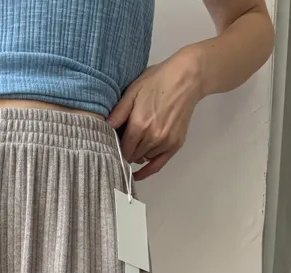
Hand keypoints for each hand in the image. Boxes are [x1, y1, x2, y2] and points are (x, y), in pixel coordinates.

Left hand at [107, 48, 202, 180]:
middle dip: (126, 150)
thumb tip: (104, 128)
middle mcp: (152, 138)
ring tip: (137, 141)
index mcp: (139, 126)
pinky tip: (137, 174)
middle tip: (125, 140)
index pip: (121, 149)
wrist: (186, 79)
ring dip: (138, 154)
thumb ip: (119, 112)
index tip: (112, 143)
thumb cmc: (158, 81)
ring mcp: (165, 143)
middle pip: (131, 156)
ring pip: (143, 159)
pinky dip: (147, 170)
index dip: (115, 147)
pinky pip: (157, 165)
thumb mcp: (133, 91)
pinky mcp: (175, 145)